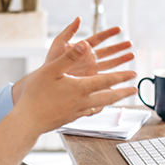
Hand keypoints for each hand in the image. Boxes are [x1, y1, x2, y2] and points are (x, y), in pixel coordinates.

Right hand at [0, 41, 136, 164]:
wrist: (29, 120)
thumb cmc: (37, 94)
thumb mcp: (52, 70)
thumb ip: (70, 57)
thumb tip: (85, 44)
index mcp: (81, 88)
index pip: (107, 81)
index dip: (122, 77)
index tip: (133, 74)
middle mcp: (83, 101)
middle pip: (109, 97)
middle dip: (123, 93)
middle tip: (135, 90)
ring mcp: (78, 112)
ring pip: (101, 106)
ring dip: (113, 101)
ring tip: (119, 98)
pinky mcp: (71, 118)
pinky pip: (90, 112)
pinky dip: (98, 108)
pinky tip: (95, 107)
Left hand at [44, 17, 133, 76]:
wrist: (48, 80)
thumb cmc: (51, 61)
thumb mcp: (58, 43)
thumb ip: (69, 31)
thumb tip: (78, 18)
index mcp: (83, 48)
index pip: (99, 39)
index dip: (109, 33)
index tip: (119, 29)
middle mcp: (89, 59)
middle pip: (108, 52)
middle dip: (119, 48)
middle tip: (130, 44)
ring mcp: (91, 70)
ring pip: (110, 64)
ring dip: (121, 60)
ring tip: (132, 56)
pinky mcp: (91, 81)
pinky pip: (105, 80)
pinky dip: (115, 80)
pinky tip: (123, 80)